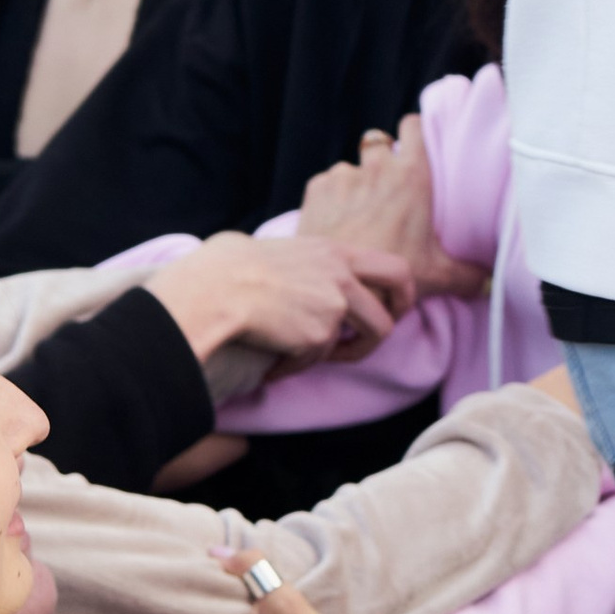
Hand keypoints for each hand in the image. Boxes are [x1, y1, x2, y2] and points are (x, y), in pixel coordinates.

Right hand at [153, 233, 417, 371]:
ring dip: (342, 354)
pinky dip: (293, 365)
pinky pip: (315, 359)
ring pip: (367, 339)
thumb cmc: (225, 266)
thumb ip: (296, 261)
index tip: (391, 306)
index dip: (400, 290)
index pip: (393, 266)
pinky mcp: (319, 335)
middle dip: (392, 324)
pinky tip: (271, 359)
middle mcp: (342, 275)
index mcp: (333, 251)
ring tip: (303, 356)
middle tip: (371, 339)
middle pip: (396, 302)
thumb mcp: (273, 248)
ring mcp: (335, 305)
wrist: (213, 289)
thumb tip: (277, 268)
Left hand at [298, 118, 490, 301]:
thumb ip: (467, 274)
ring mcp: (344, 176)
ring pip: (352, 167)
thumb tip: (487, 281)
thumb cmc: (391, 275)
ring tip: (358, 212)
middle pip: (379, 141)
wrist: (337, 285)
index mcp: (411, 176)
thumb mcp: (437, 274)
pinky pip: (327, 182)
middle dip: (381, 158)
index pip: (413, 126)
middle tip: (385, 187)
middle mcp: (377, 167)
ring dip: (355, 182)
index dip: (414, 131)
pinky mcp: (317, 189)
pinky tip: (336, 220)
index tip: (416, 144)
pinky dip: (331, 197)